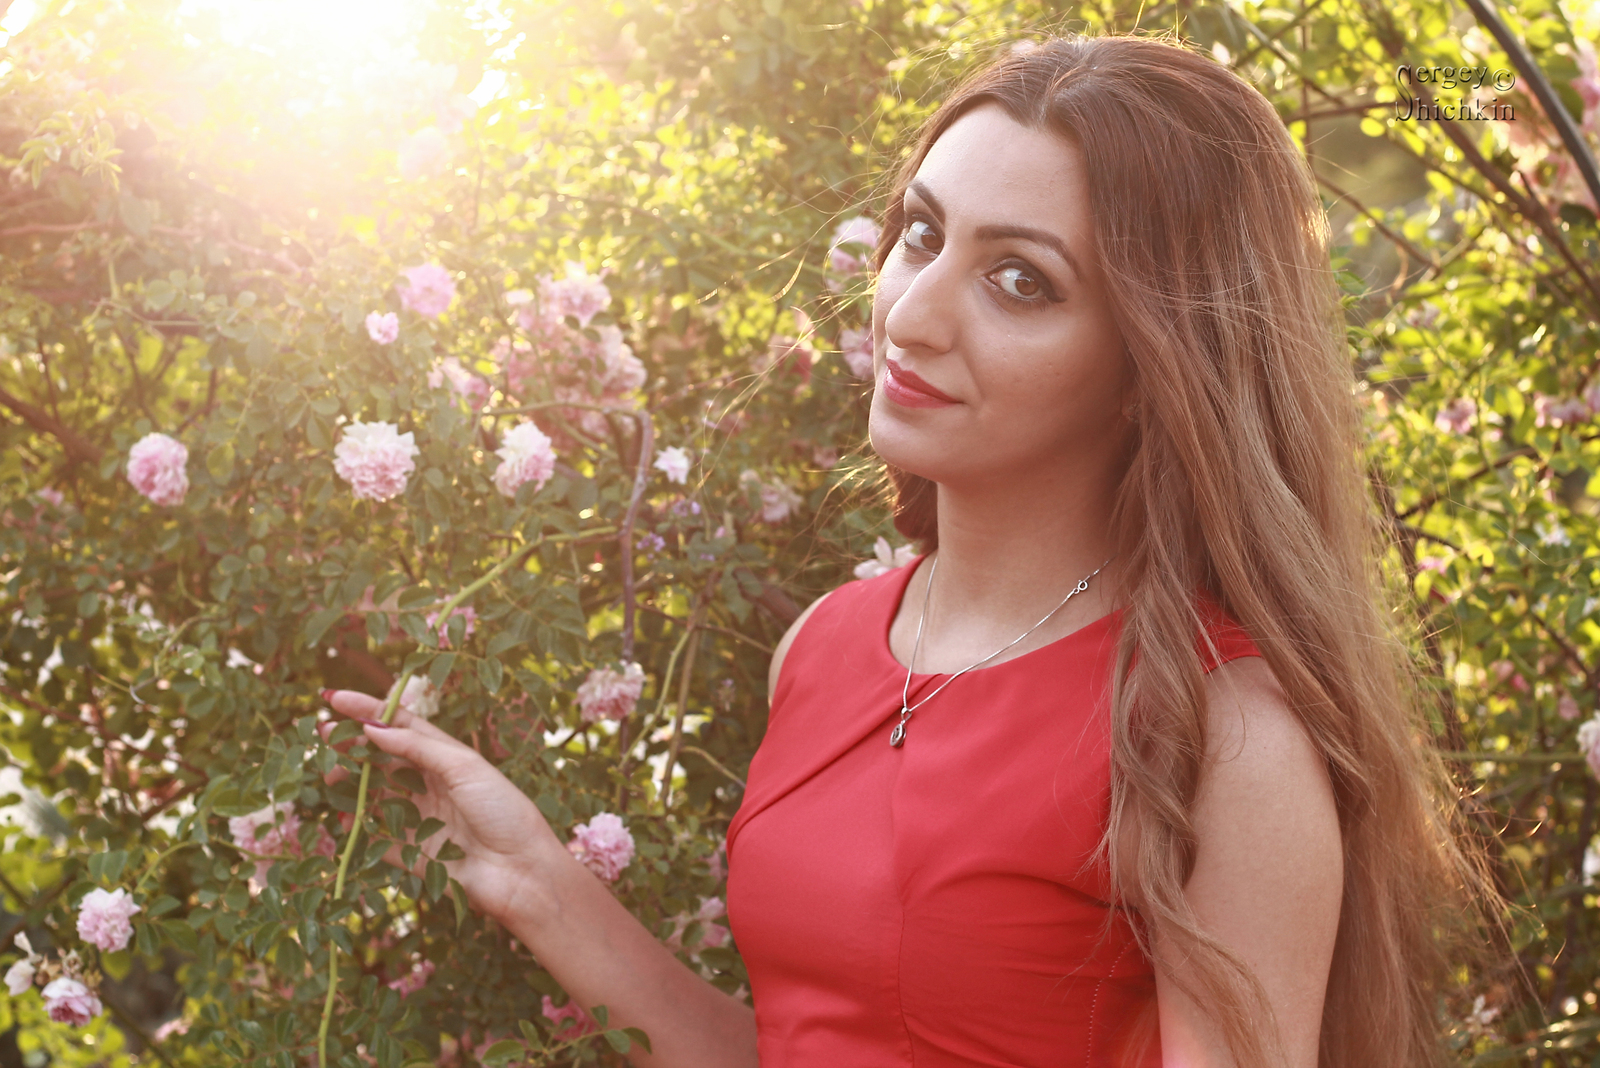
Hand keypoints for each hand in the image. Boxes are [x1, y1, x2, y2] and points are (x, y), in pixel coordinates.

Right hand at [320, 689, 567, 925]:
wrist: (523, 872)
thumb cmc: (503, 810)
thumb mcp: (465, 768)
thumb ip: (418, 747)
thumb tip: (373, 727)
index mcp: (447, 758)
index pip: (401, 726)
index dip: (368, 711)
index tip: (333, 699)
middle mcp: (431, 785)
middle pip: (382, 760)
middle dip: (352, 747)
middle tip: (323, 738)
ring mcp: (420, 819)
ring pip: (374, 796)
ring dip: (350, 784)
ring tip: (331, 776)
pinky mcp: (413, 854)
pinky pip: (376, 839)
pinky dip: (357, 829)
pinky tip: (343, 818)